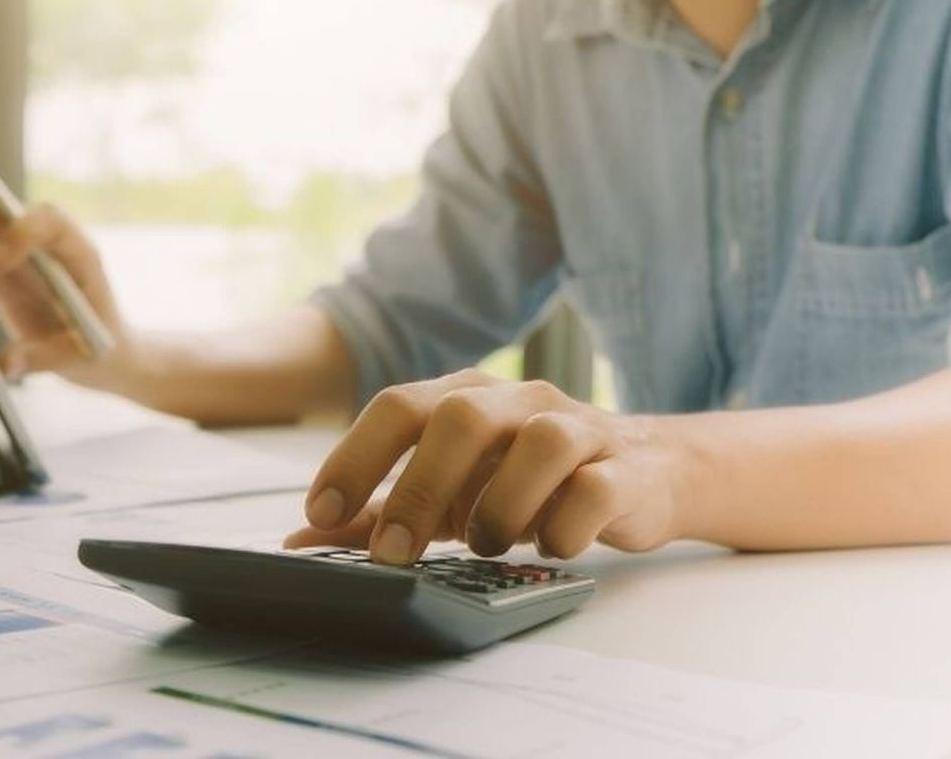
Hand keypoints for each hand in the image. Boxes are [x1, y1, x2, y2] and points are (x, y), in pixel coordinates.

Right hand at [0, 180, 129, 385]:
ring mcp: (24, 251)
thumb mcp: (78, 359)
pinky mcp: (3, 264)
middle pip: (12, 213)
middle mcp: (49, 245)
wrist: (101, 351)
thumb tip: (7, 363)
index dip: (22, 234)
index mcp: (79, 256)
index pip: (51, 223)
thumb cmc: (97, 350)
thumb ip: (43, 358)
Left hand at [284, 369, 693, 562]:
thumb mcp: (450, 492)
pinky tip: (549, 546)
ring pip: (538, 443)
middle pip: (460, 416)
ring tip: (484, 546)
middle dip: (418, 487)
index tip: (319, 514)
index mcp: (466, 396)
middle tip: (392, 553)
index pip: (398, 407)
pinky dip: (565, 525)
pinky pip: (596, 489)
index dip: (354, 457)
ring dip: (498, 505)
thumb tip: (303, 541)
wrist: (648, 472)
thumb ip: (380, 511)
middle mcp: (519, 400)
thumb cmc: (529, 482)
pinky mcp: (625, 471)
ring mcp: (577, 430)